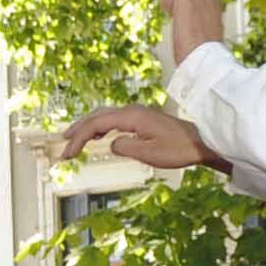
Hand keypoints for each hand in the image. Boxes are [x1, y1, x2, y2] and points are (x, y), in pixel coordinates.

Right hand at [51, 104, 221, 172]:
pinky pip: (114, 119)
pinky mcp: (142, 119)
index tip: (68, 154)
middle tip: (63, 144)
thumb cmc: (178, 149)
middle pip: (97, 116)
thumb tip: (112, 144)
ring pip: (104, 116)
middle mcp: (131, 111)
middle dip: (78, 130)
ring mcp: (136, 113)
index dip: (79, 138)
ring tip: (73, 138)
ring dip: (87, 127)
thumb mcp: (149, 154)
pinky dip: (100, 126)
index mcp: (131, 117)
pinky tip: (98, 136)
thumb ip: (125, 148)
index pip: (96, 125)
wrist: (201, 141)